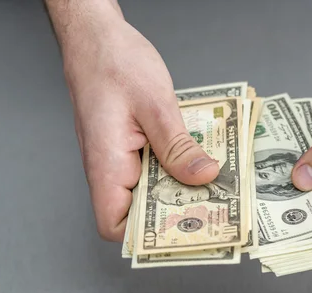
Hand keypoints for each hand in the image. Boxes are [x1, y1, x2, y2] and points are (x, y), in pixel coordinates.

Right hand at [59, 9, 218, 240]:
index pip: (114, 225)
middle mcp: (108, 168)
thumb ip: (178, 146)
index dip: (145, 235)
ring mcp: (119, 158)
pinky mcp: (130, 147)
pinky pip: (153, 168)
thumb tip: (204, 177)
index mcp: (105, 164)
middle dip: (175, 211)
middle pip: (138, 212)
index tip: (183, 228)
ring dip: (179, 188)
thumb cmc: (114, 62)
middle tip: (214, 205)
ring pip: (149, 190)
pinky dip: (175, 167)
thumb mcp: (155, 104)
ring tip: (214, 184)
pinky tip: (198, 159)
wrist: (97, 37)